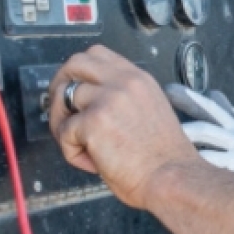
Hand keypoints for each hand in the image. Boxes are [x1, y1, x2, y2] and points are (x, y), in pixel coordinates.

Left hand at [49, 46, 200, 208]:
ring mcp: (107, 99)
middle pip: (75, 63)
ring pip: (61, 98)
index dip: (80, 72)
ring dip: (63, 124)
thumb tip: (90, 101)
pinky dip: (72, 152)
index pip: (98, 54)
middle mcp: (124, 83)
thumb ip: (124, 98)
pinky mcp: (93, 122)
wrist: (173, 178)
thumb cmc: (165, 158)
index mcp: (140, 80)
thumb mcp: (151, 110)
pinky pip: (63, 132)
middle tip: (63, 111)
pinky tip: (94, 162)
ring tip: (83, 146)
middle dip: (60, 85)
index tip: (76, 89)